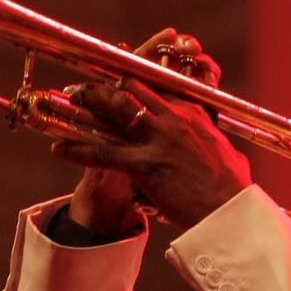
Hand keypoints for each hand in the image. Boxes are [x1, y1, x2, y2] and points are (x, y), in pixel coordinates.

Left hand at [51, 29, 252, 230]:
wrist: (228, 210)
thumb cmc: (232, 188)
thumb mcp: (226, 152)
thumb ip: (214, 141)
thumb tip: (221, 146)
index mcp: (192, 113)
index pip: (157, 86)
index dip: (134, 80)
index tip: (119, 80)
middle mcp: (173, 119)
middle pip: (132, 88)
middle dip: (106, 84)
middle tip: (86, 87)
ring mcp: (157, 139)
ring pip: (115, 109)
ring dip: (89, 101)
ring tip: (69, 98)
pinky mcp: (144, 164)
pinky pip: (104, 153)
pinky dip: (78, 151)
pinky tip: (59, 150)